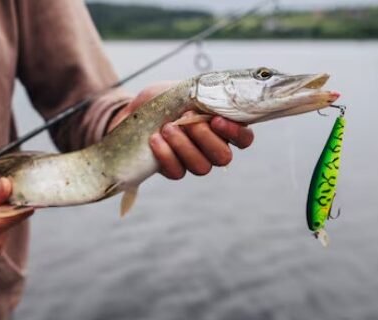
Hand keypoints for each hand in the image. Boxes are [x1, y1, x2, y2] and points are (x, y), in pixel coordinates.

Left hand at [109, 82, 254, 178]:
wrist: (133, 111)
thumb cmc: (164, 99)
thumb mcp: (185, 89)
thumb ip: (204, 94)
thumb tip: (215, 95)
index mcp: (221, 128)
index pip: (244, 139)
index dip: (235, 133)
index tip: (215, 120)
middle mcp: (211, 148)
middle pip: (223, 157)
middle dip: (205, 138)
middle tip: (186, 120)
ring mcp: (192, 161)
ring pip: (201, 167)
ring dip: (184, 146)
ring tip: (167, 128)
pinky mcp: (172, 170)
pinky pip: (177, 172)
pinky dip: (166, 155)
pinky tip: (155, 139)